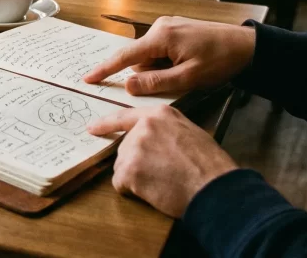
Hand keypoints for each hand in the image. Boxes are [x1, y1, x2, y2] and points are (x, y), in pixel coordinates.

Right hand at [83, 17, 255, 95]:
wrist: (248, 47)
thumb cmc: (222, 61)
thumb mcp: (189, 78)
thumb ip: (156, 82)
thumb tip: (128, 85)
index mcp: (161, 37)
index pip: (125, 56)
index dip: (105, 69)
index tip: (88, 78)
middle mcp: (160, 27)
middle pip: (139, 59)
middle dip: (150, 74)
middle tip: (178, 79)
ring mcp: (168, 27)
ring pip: (150, 57)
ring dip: (161, 70)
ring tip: (190, 72)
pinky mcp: (176, 30)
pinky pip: (161, 51)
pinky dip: (168, 63)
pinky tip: (189, 65)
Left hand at [88, 105, 237, 217]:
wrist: (214, 187)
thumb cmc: (210, 165)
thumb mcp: (190, 133)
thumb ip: (165, 130)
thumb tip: (155, 140)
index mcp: (159, 115)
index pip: (125, 117)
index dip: (107, 124)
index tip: (92, 128)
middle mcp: (143, 128)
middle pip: (125, 148)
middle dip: (137, 163)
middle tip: (161, 174)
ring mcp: (134, 148)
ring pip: (122, 166)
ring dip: (136, 178)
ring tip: (161, 182)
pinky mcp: (130, 170)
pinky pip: (120, 184)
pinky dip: (132, 191)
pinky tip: (153, 191)